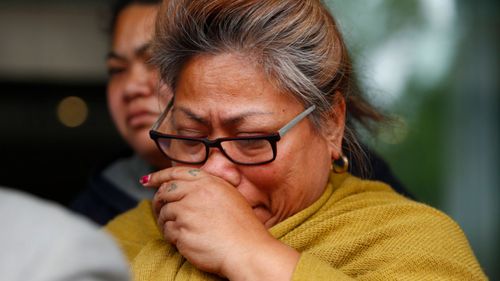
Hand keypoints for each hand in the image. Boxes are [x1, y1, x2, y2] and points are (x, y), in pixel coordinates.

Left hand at [143, 166, 293, 278]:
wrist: (247, 250)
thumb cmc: (242, 227)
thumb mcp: (229, 196)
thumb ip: (207, 188)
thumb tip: (185, 188)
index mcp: (208, 182)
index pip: (176, 173)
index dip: (158, 176)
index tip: (147, 181)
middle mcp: (196, 193)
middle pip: (165, 192)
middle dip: (159, 202)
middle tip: (160, 211)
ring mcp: (187, 211)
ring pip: (164, 213)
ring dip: (167, 222)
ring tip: (181, 231)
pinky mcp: (181, 230)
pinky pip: (167, 231)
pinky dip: (171, 237)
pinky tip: (183, 240)